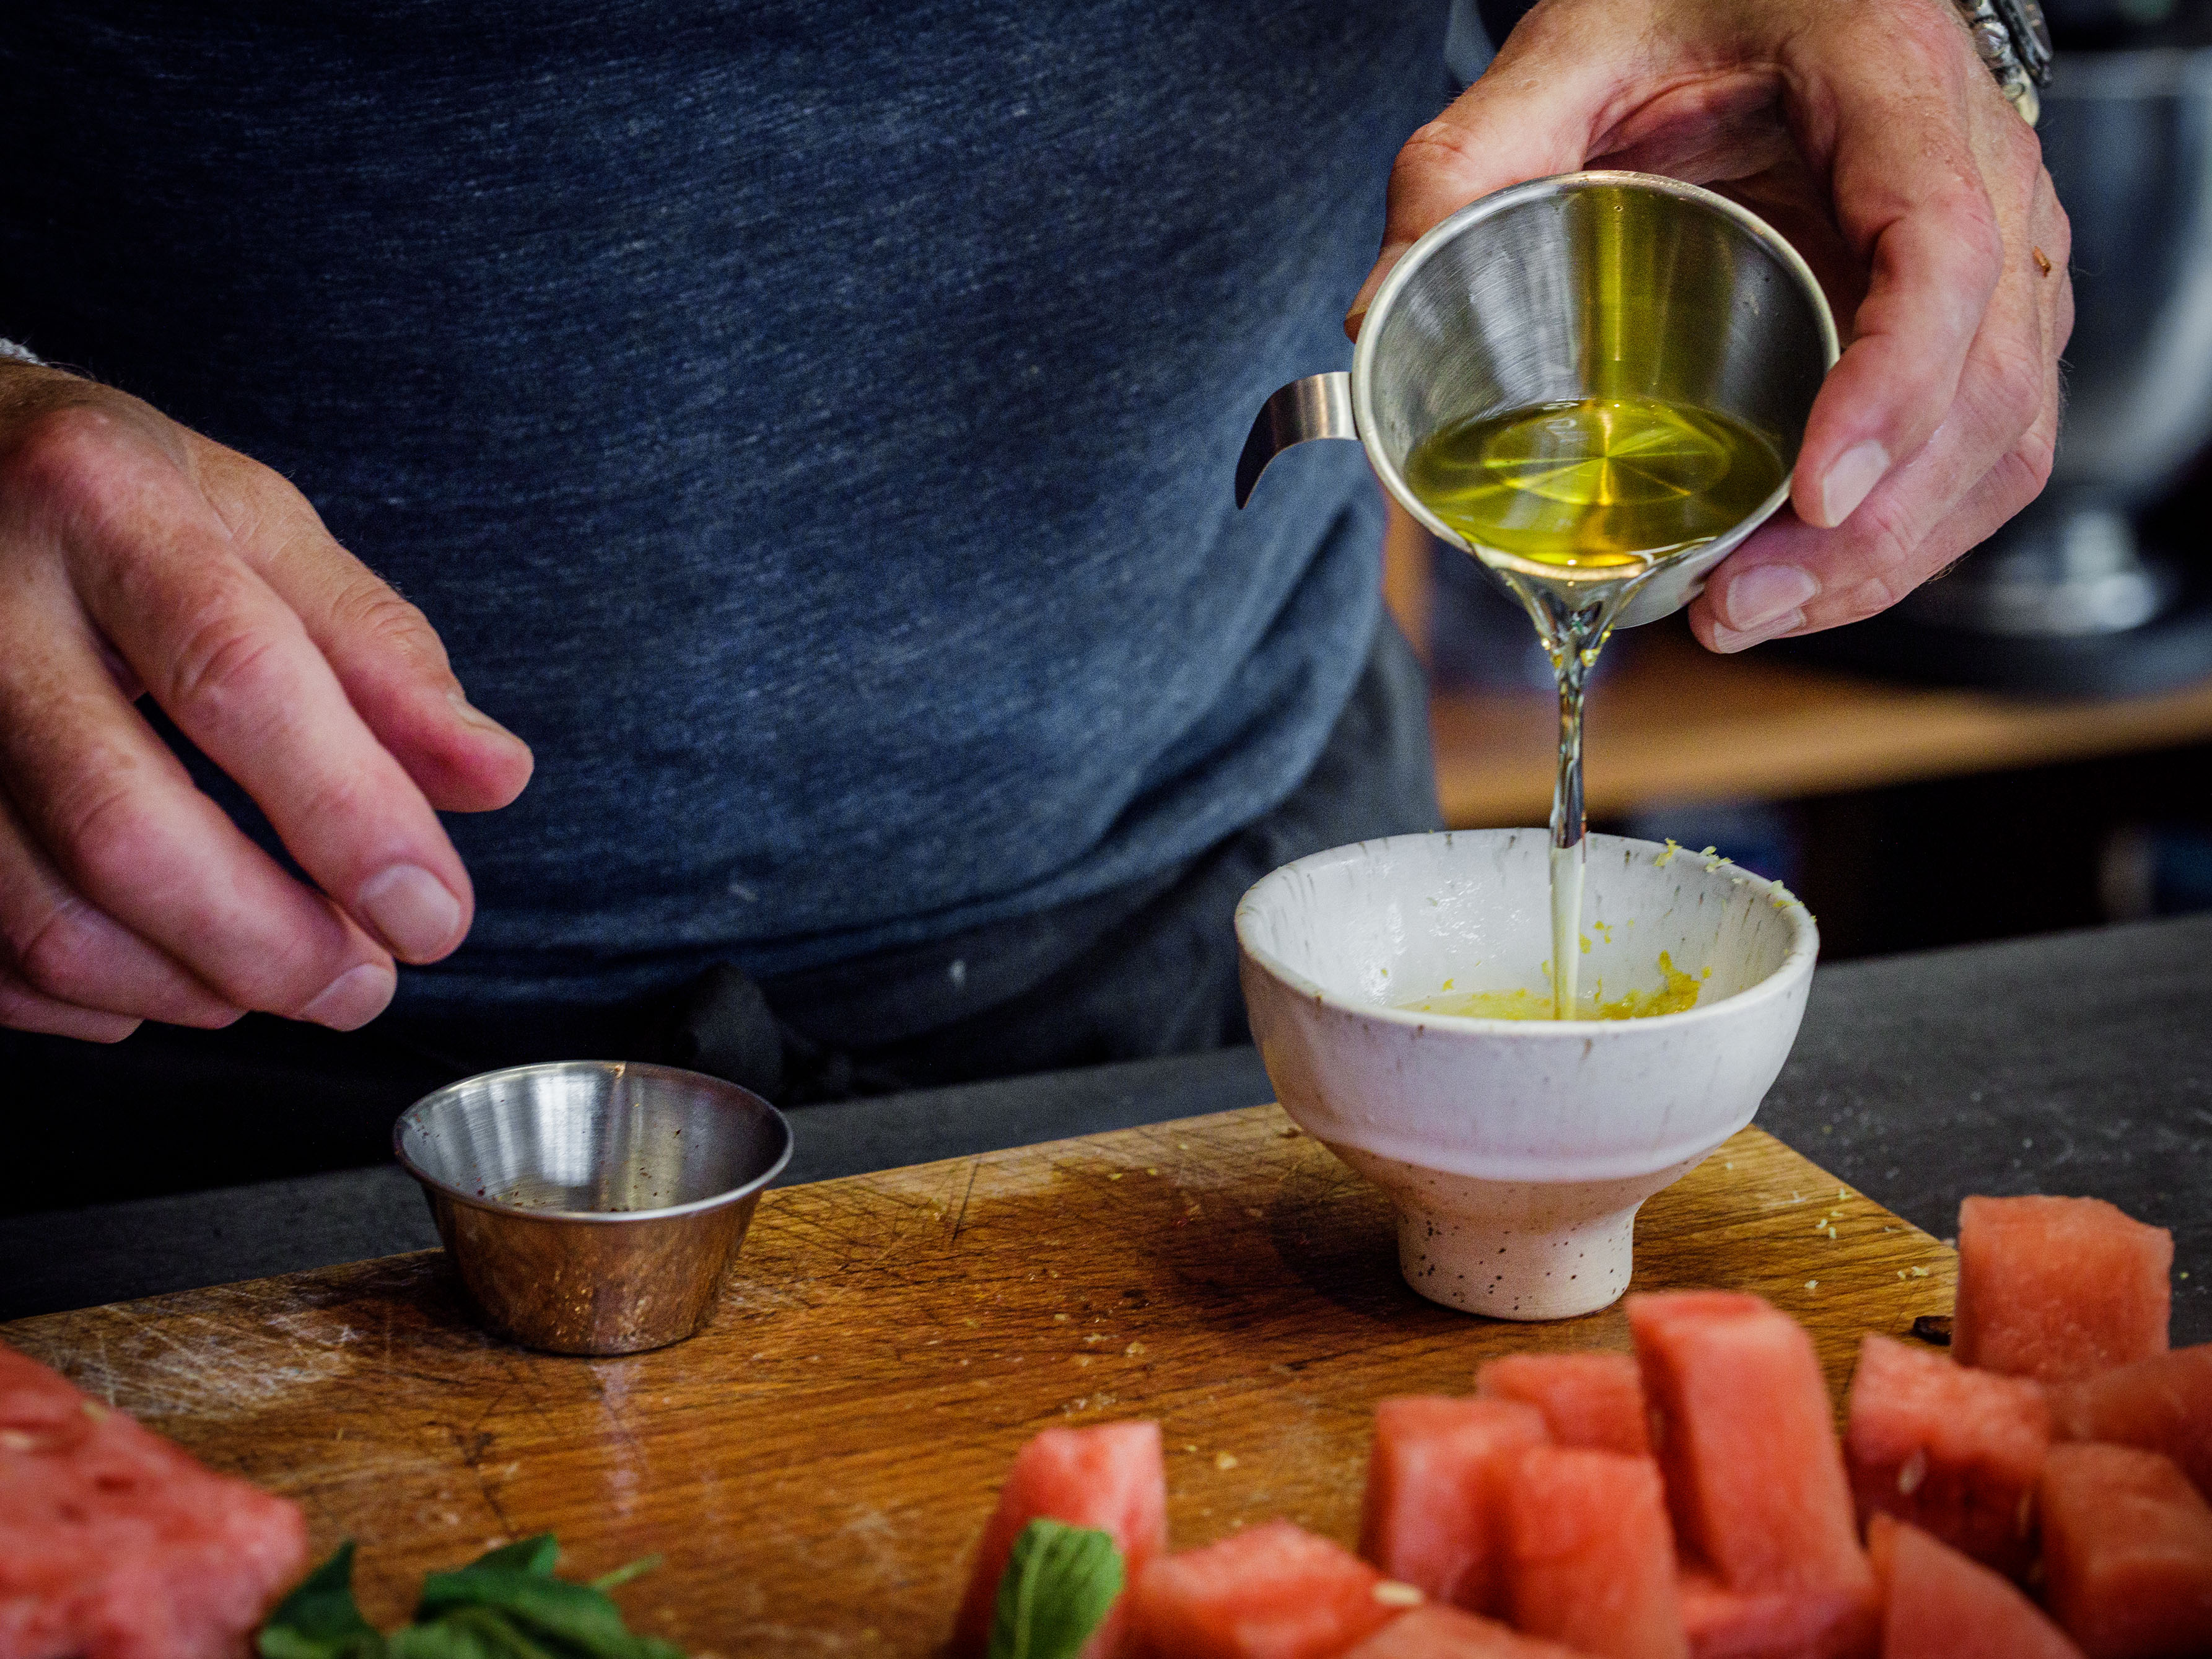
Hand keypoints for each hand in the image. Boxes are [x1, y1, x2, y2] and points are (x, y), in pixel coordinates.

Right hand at [0, 365, 532, 1039]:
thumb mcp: (259, 528)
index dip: (350, 818)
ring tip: (286, 978)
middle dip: (272, 944)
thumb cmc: (116, 507)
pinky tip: (168, 970)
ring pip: (43, 917)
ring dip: (190, 985)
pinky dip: (91, 997)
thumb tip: (495, 777)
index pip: (240, 680)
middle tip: (366, 984)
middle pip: (125, 827)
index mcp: (101, 503)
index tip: (434, 915)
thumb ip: (380, 655)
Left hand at [1349, 0, 2070, 652]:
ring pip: (2005, 433)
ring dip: (1893, 553)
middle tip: (1739, 606)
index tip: (1815, 494)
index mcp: (1893, 82)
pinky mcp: (1977, 312)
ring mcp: (1998, 246)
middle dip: (1873, 527)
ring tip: (1756, 615)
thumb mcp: (1566, 50)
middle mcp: (1981, 166)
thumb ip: (1467, 163)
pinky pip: (1985, 442)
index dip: (1894, 389)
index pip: (1942, 255)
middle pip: (1990, 381)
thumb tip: (1374, 315)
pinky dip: (1910, 532)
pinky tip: (1807, 582)